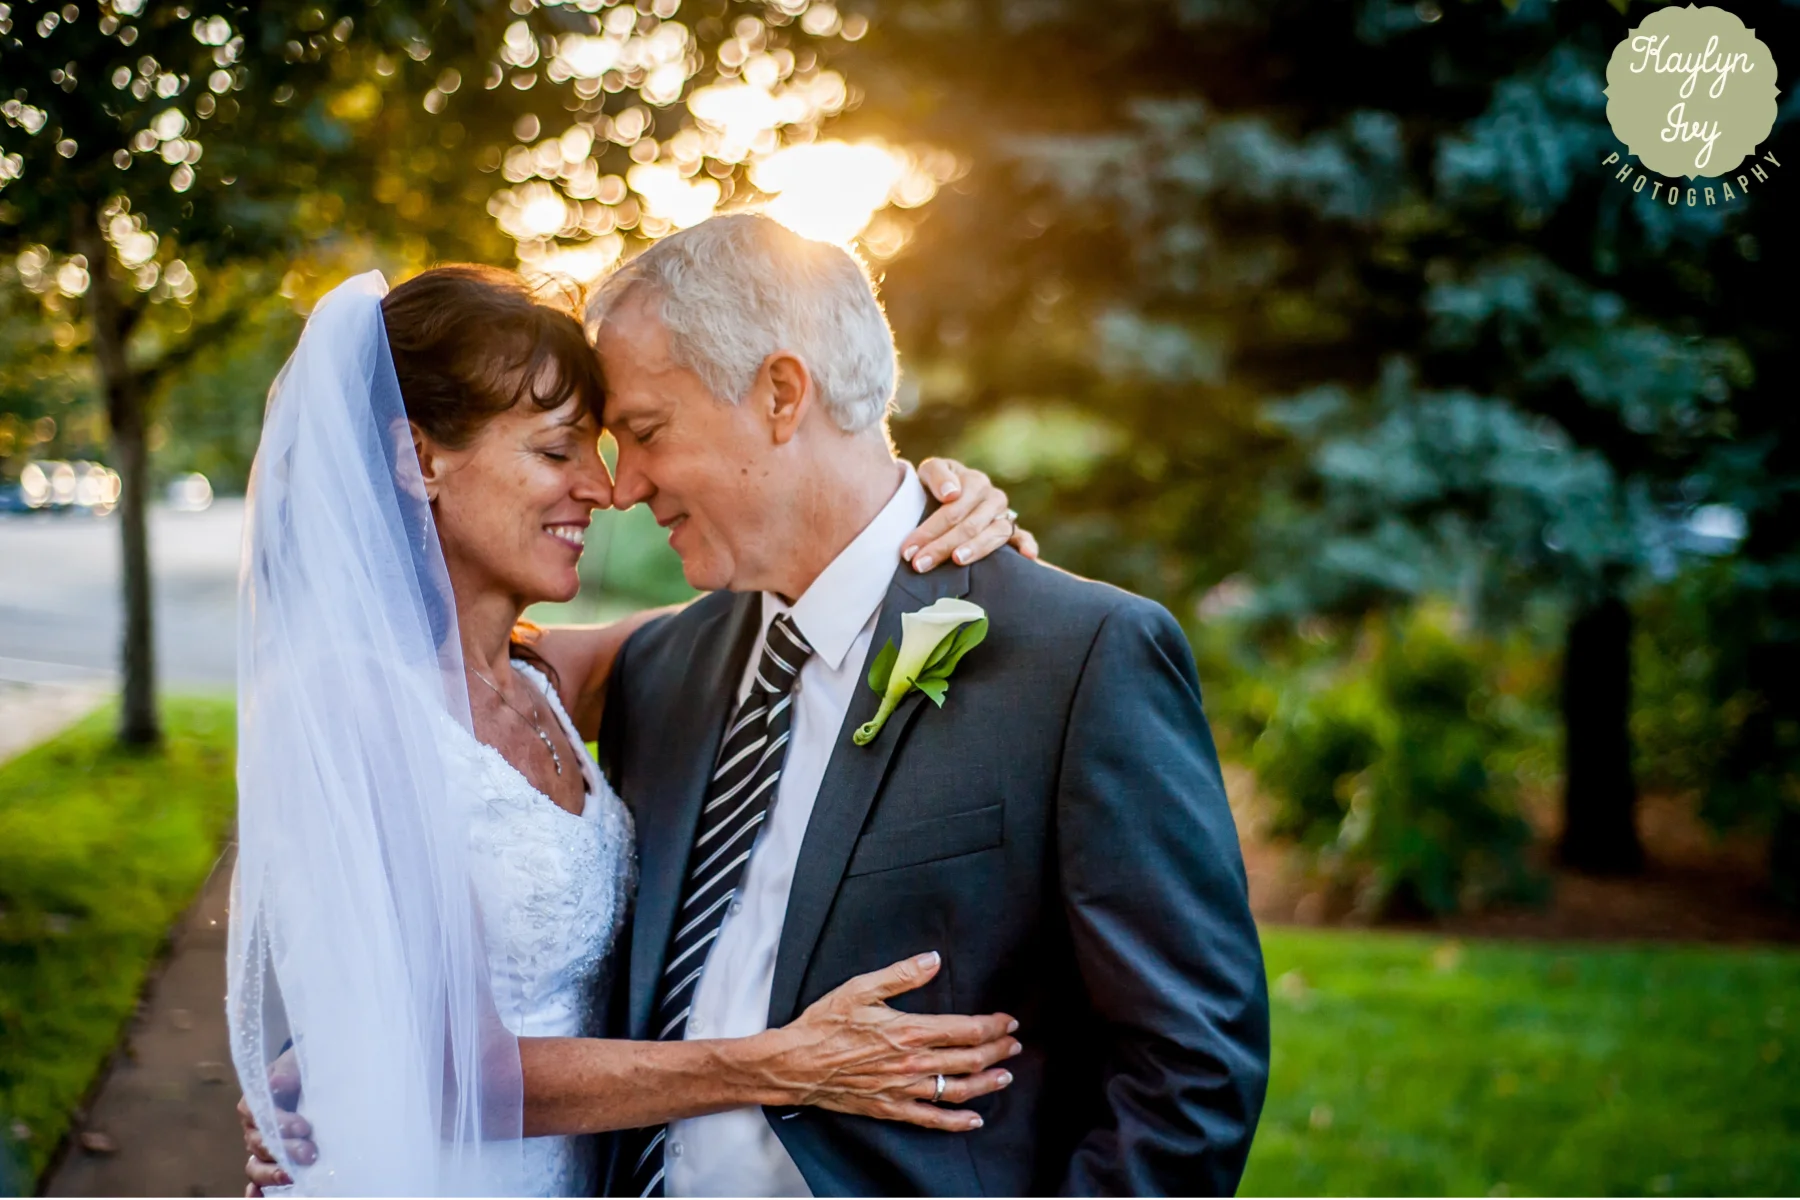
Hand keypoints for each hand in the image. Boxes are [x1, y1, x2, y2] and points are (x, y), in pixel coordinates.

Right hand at [239, 1048, 314, 1195]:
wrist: (314, 1075)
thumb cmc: (304, 1068)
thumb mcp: (298, 1062)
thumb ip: (288, 1071)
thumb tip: (277, 1082)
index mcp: (256, 1101)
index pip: (258, 1114)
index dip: (279, 1122)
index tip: (303, 1126)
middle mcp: (254, 1127)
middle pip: (260, 1143)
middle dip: (284, 1150)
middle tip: (309, 1152)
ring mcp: (261, 1148)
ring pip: (256, 1165)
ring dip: (272, 1173)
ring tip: (292, 1175)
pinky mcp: (271, 1162)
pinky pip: (257, 1181)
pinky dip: (256, 1191)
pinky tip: (260, 1196)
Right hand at [744, 951, 1020, 1131]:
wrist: (795, 1065)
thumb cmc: (824, 1025)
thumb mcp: (859, 988)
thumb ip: (901, 975)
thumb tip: (933, 960)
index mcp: (907, 1030)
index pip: (964, 1029)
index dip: (992, 1025)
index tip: (1007, 1020)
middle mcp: (911, 1063)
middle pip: (968, 1059)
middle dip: (997, 1050)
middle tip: (1014, 1044)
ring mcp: (903, 1089)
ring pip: (956, 1089)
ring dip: (986, 1083)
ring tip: (1006, 1076)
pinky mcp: (891, 1108)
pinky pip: (931, 1119)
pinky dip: (956, 1121)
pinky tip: (973, 1120)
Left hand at [908, 459, 1039, 572]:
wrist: (948, 493)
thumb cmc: (937, 485)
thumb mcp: (930, 472)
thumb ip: (937, 475)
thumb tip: (951, 494)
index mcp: (975, 482)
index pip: (952, 510)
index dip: (929, 530)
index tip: (908, 551)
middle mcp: (993, 498)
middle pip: (970, 526)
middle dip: (942, 546)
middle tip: (920, 564)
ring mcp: (1005, 515)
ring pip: (994, 534)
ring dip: (976, 550)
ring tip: (956, 561)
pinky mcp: (1013, 531)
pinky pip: (1024, 537)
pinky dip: (1028, 545)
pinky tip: (1027, 556)